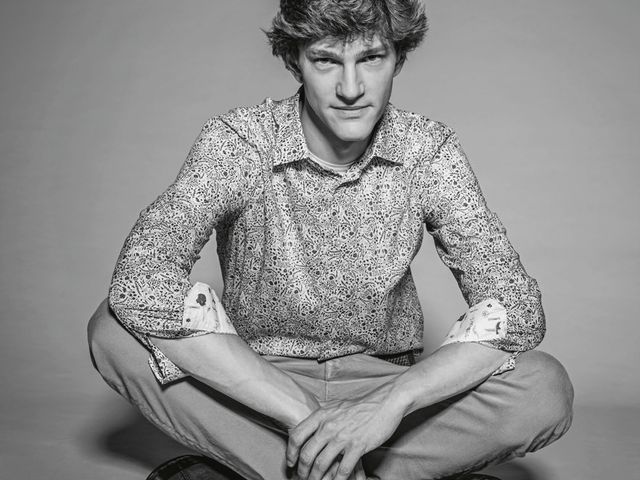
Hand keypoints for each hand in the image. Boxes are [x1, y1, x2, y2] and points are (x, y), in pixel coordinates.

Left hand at [287, 382, 405, 479]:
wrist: (384, 402)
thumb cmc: (361, 405)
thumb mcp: (336, 406)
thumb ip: (322, 418)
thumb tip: (310, 429)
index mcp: (321, 415)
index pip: (297, 436)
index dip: (291, 453)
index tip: (292, 463)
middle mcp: (329, 426)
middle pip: (307, 454)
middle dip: (303, 471)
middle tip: (303, 477)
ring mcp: (343, 437)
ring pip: (321, 465)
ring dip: (316, 478)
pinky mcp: (357, 446)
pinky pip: (343, 469)